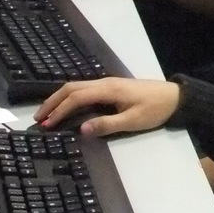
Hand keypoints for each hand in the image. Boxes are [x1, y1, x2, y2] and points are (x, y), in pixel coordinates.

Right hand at [35, 78, 180, 135]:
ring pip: (77, 87)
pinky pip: (85, 89)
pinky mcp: (112, 87)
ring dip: (60, 99)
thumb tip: (81, 129)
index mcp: (109, 89)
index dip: (59, 110)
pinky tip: (67, 108)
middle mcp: (105, 83)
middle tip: (38, 118)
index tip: (47, 124)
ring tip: (48, 114)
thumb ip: (107, 124)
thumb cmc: (155, 109)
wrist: (175, 97)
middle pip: (72, 88)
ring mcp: (109, 83)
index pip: (76, 97)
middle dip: (53, 102)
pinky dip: (71, 97)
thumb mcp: (133, 121)